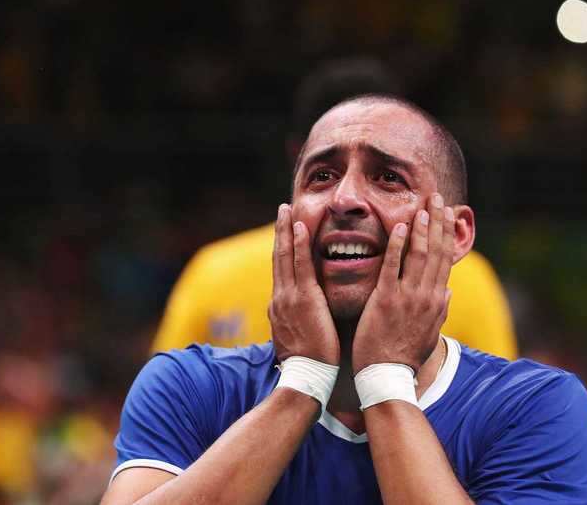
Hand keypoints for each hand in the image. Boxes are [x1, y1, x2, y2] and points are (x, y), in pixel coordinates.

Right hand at [269, 204, 339, 365]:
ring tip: (286, 210)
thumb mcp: (295, 341)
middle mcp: (279, 298)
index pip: (280, 272)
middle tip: (281, 210)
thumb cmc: (307, 364)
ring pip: (285, 256)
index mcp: (279, 307)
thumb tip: (293, 319)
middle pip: (278, 258)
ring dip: (285, 230)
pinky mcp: (303, 298)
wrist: (307, 377)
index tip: (283, 233)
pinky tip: (299, 226)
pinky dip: (298, 244)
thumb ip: (294, 324)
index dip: (281, 250)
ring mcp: (288, 297)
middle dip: (279, 232)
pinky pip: (300, 264)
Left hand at [352, 193, 454, 374]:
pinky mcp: (386, 300)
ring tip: (424, 206)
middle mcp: (427, 295)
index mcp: (436, 301)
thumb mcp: (429, 333)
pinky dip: (397, 245)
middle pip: (437, 252)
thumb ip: (439, 310)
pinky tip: (399, 227)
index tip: (448, 213)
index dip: (448, 234)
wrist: (387, 376)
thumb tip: (448, 291)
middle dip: (439, 222)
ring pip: (420, 255)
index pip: (446, 260)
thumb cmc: (404, 355)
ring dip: (422, 228)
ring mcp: (407, 297)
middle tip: (438, 197)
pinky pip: (392, 267)